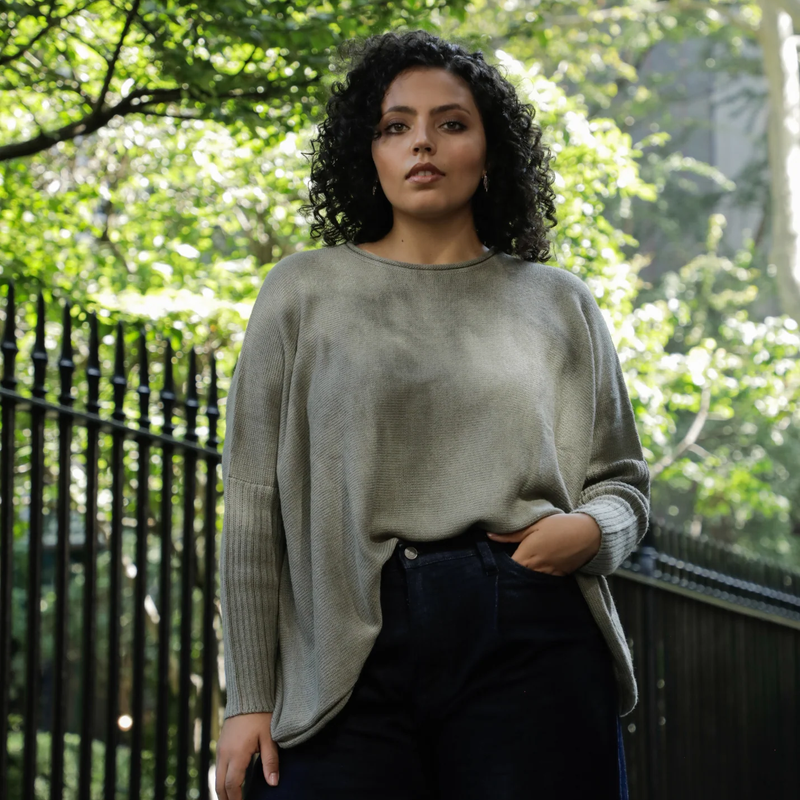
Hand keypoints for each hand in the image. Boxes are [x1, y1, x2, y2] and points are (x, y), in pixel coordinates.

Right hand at [215, 712, 278, 798]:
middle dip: (226, 798)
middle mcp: (225, 753)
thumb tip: (273, 783)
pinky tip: (231, 781)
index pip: (232, 784)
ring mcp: (221, 748)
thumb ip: (270, 761)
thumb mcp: (269, 738)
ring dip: (223, 789)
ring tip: (233, 798)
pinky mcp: (221, 743)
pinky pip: (218, 766)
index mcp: (237, 754)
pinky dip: (222, 778)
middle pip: (220, 784)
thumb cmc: (261, 715)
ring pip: (217, 776)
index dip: (236, 799)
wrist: (248, 695)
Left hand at [486, 513, 601, 575]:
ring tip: (515, 574)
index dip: (499, 569)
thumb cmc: (559, 526)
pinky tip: (533, 573)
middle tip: (501, 571)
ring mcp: (548, 574)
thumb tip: (489, 536)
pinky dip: (536, 579)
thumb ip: (511, 533)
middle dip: (509, 576)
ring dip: (523, 578)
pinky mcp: (558, 576)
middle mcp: (536, 568)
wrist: (588, 534)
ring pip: (530, 581)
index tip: (492, 565)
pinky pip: (543, 581)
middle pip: (517, 578)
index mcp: (527, 555)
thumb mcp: (534, 525)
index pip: (508, 569)